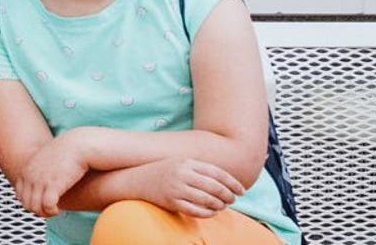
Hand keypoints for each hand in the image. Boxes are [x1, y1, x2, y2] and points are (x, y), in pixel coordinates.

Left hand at [13, 135, 87, 218]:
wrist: (77, 145)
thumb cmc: (66, 155)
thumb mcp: (47, 162)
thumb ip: (40, 172)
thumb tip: (42, 183)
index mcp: (26, 171)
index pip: (20, 195)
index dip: (32, 203)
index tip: (44, 204)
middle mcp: (29, 176)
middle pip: (26, 204)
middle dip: (39, 211)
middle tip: (51, 210)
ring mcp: (39, 180)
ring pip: (35, 208)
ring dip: (45, 213)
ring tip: (55, 211)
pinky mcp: (53, 185)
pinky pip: (47, 206)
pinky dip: (52, 211)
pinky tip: (60, 210)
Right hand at [124, 156, 243, 218]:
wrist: (134, 180)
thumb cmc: (162, 172)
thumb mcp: (180, 164)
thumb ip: (200, 169)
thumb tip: (225, 180)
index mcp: (187, 162)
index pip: (217, 173)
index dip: (233, 183)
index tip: (242, 191)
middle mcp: (182, 174)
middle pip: (215, 187)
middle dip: (228, 195)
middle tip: (233, 200)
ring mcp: (176, 188)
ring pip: (207, 200)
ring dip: (219, 205)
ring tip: (222, 206)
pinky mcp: (171, 201)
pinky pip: (195, 210)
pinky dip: (207, 213)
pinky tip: (211, 213)